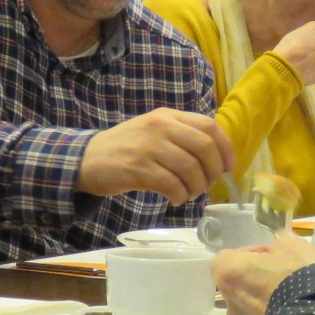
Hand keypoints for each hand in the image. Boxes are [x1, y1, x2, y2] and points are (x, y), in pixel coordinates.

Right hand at [79, 109, 234, 204]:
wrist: (86, 159)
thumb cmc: (126, 148)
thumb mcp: (154, 131)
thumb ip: (181, 137)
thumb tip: (216, 158)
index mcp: (167, 115)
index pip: (209, 126)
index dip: (225, 148)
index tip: (228, 168)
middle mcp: (160, 126)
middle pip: (204, 147)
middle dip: (212, 171)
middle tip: (206, 185)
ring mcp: (148, 146)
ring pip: (190, 168)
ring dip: (195, 187)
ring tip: (188, 194)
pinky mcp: (137, 168)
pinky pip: (172, 184)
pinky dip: (180, 196)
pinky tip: (175, 199)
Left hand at [212, 233, 314, 314]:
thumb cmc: (304, 276)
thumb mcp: (298, 246)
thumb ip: (281, 243)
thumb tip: (278, 248)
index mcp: (231, 273)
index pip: (230, 258)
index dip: (253, 254)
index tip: (275, 256)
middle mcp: (230, 304)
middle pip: (244, 288)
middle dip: (264, 282)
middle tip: (290, 279)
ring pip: (256, 313)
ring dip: (273, 306)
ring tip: (303, 304)